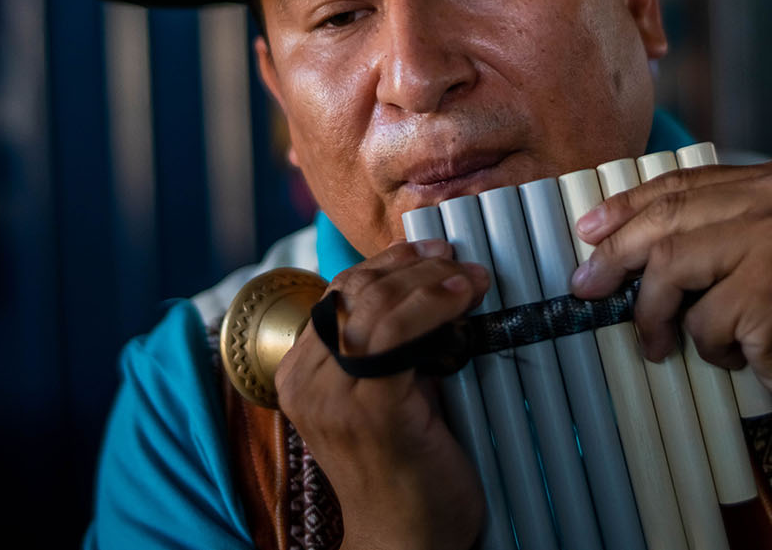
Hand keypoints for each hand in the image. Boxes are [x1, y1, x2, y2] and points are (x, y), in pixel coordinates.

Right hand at [275, 240, 490, 548]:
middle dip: (412, 265)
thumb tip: (426, 285)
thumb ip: (386, 347)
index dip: (386, 262)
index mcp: (299, 373)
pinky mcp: (369, 411)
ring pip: (374, 306)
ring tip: (472, 277)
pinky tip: (464, 300)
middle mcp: (304, 381)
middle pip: (353, 292)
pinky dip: (434, 306)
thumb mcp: (383, 395)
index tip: (432, 251)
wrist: (407, 540)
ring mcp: (332, 397)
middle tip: (458, 259)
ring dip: (429, 280)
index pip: (337, 292)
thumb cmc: (404, 466)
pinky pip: (396, 336)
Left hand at [569, 160, 771, 433]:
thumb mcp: (769, 252)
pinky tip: (737, 355)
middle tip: (589, 287)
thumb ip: (714, 232)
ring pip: (672, 268)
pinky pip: (702, 321)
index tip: (589, 231)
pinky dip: (708, 347)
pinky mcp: (771, 291)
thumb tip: (620, 242)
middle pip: (666, 219)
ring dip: (656, 314)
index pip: (681, 183)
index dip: (626, 206)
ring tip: (662, 341)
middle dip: (616, 256)